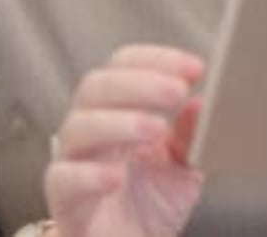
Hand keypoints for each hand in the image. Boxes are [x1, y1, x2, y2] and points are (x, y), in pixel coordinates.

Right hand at [44, 45, 204, 236]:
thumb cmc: (147, 207)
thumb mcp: (181, 168)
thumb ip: (190, 136)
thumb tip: (203, 103)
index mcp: (117, 109)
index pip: (125, 65)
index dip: (157, 59)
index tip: (195, 68)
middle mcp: (90, 127)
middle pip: (98, 86)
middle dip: (140, 83)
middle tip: (177, 90)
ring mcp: (73, 161)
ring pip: (79, 126)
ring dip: (119, 122)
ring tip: (156, 128)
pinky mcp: (64, 201)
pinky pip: (63, 178)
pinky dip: (89, 174)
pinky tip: (117, 175)